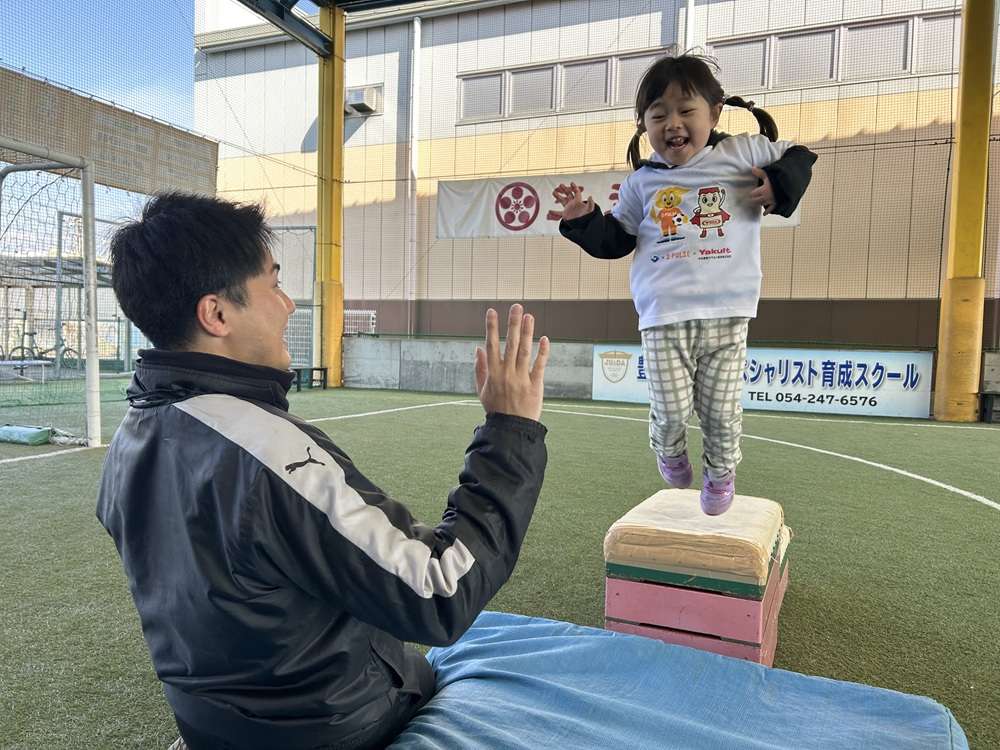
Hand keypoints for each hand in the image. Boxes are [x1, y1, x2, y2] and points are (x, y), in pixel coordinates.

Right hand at [474, 304, 549, 422]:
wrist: (511, 429)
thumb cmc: (496, 408)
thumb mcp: (482, 389)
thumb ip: (479, 368)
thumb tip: (477, 348)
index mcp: (493, 373)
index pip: (491, 345)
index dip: (491, 327)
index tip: (492, 311)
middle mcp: (506, 373)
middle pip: (510, 343)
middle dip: (512, 324)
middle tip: (516, 306)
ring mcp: (521, 378)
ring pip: (524, 351)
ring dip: (527, 332)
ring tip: (529, 316)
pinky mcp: (535, 385)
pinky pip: (539, 365)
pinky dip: (542, 352)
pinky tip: (544, 338)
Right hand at [552, 182, 594, 220]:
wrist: (582, 225)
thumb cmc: (587, 217)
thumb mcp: (589, 210)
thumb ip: (590, 203)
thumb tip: (590, 196)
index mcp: (578, 201)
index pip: (576, 192)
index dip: (574, 187)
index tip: (571, 183)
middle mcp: (573, 203)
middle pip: (568, 194)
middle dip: (564, 189)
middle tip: (560, 185)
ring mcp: (568, 208)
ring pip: (562, 200)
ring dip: (558, 196)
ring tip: (553, 192)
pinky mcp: (565, 214)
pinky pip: (558, 212)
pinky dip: (554, 212)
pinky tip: (549, 211)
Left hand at [749, 167, 775, 214]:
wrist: (791, 184)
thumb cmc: (779, 178)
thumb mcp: (769, 174)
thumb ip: (760, 172)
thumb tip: (752, 168)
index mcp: (763, 190)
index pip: (753, 194)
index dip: (751, 193)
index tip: (750, 193)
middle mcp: (766, 197)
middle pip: (756, 200)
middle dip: (753, 199)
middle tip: (751, 199)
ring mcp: (771, 201)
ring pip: (762, 204)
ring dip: (759, 203)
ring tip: (757, 202)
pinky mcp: (777, 204)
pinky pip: (771, 209)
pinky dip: (767, 211)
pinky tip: (764, 213)